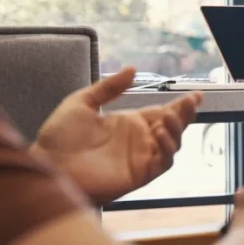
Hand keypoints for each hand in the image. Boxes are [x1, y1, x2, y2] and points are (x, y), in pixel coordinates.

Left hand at [31, 67, 201, 204]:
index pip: (161, 112)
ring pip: (172, 144)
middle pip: (173, 126)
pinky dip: (167, 148)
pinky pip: (163, 163)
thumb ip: (108, 87)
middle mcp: (138, 141)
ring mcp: (139, 158)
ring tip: (168, 117)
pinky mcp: (138, 174)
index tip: (196, 93)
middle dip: (185, 114)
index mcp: (127, 123)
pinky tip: (160, 134)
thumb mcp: (81, 102)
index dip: (180, 104)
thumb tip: (133, 69)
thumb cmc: (58, 138)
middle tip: (191, 101)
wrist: (47, 165)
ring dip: (176, 130)